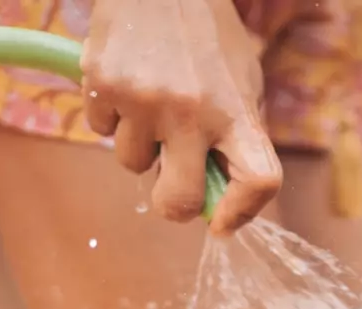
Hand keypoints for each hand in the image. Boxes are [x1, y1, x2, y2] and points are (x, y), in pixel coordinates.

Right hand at [82, 0, 279, 230]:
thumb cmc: (206, 34)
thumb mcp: (241, 79)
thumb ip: (238, 135)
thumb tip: (220, 197)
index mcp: (237, 110)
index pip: (259, 179)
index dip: (242, 212)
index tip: (223, 221)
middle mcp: (192, 111)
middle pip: (180, 202)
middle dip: (174, 203)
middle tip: (173, 183)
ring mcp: (144, 100)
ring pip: (133, 164)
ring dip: (141, 144)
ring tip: (152, 100)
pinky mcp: (103, 84)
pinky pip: (103, 129)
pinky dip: (113, 114)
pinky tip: (128, 81)